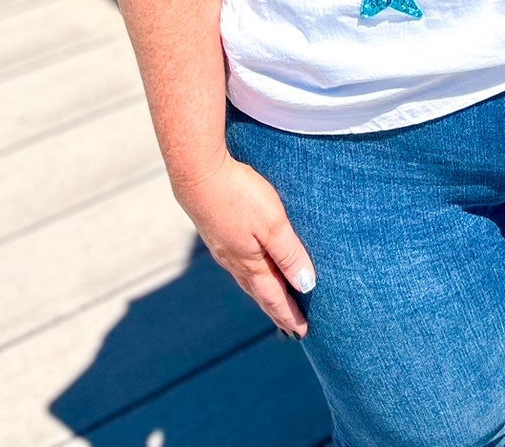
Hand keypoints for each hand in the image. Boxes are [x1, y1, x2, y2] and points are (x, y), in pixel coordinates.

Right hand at [173, 156, 315, 335]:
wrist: (197, 173)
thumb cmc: (239, 196)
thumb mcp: (273, 224)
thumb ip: (290, 254)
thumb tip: (306, 285)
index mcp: (250, 264)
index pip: (274, 297)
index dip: (289, 314)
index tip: (303, 332)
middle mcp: (234, 261)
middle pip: (259, 291)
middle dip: (276, 308)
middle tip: (290, 325)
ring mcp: (222, 247)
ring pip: (247, 277)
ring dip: (263, 290)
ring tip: (273, 298)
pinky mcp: (216, 230)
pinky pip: (238, 261)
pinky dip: (250, 271)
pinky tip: (250, 263)